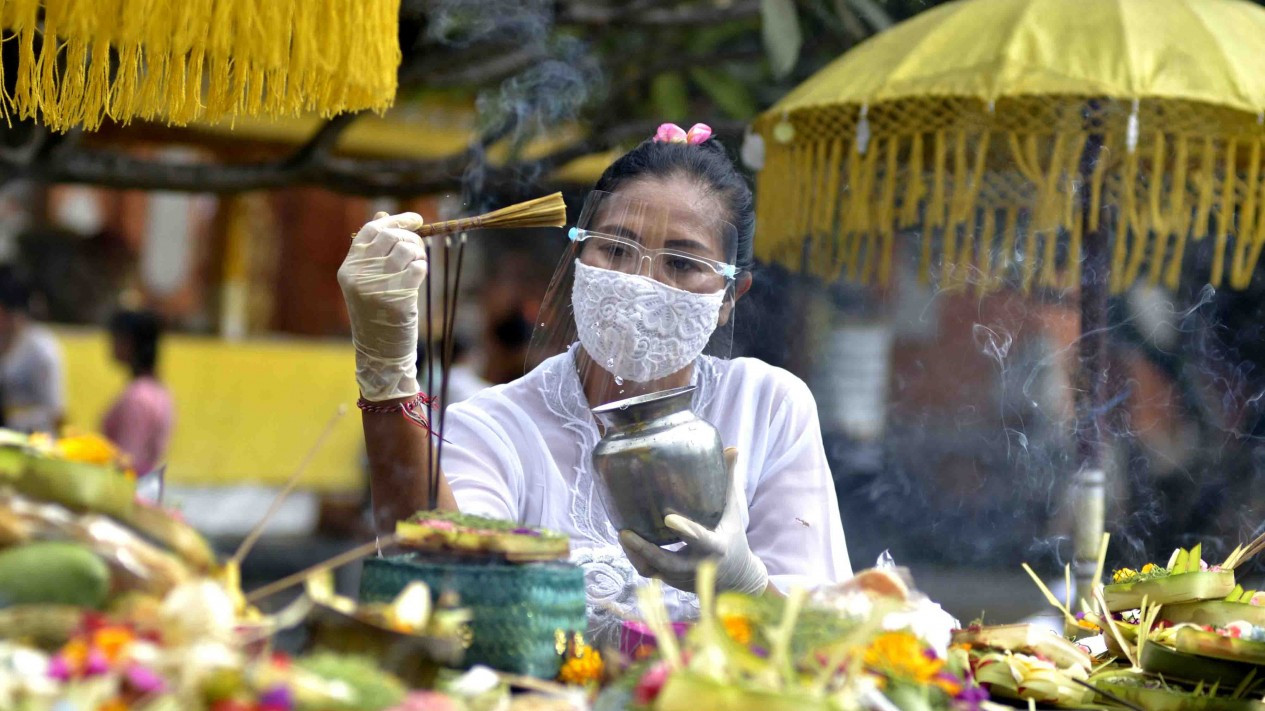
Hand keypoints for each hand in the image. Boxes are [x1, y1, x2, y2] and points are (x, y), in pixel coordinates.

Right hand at [338, 211, 427, 401]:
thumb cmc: (378, 314)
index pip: (371, 230)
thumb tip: (383, 215)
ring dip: (419, 253)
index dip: (396, 220)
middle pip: (391, 237)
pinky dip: (423, 268)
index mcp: (348, 269)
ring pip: (406, 250)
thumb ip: (374, 251)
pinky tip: (419, 277)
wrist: (380, 352)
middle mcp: (358, 276)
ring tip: (418, 264)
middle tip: (419, 249)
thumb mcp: (369, 281)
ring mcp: (376, 287)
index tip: (416, 219)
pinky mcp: (396, 299)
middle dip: (412, 237)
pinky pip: (418, 268)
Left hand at [619, 448, 768, 595]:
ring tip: (622, 534)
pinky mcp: (671, 582)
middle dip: (646, 550)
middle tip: (625, 532)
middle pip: (668, 563)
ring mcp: (682, 578)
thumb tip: (732, 449)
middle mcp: (698, 567)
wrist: (735, 579)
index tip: (668, 518)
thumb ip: (728, 482)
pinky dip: (636, 558)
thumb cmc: (732, 536)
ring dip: (635, 555)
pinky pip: (649, 572)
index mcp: (716, 547)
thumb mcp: (733, 511)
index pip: (700, 540)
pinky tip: (626, 541)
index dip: (685, 531)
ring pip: (654, 570)